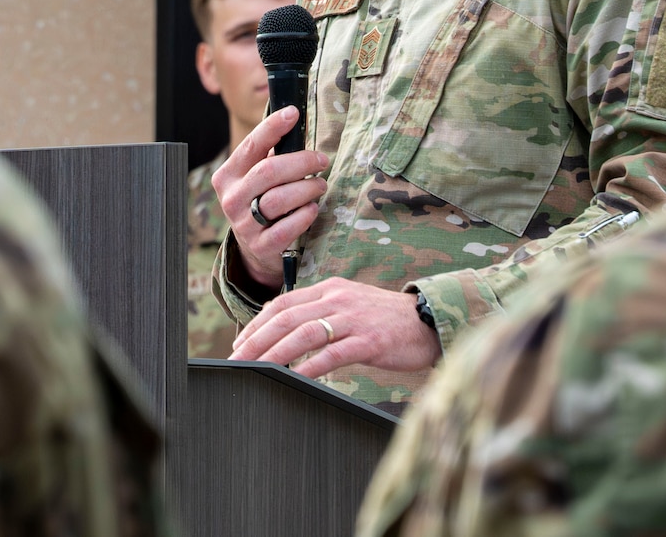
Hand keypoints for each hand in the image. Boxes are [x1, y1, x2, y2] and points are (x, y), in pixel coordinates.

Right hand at [211, 107, 330, 288]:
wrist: (255, 249)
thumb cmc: (261, 201)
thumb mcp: (256, 178)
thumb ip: (270, 156)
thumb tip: (295, 121)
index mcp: (228, 176)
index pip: (251, 146)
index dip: (272, 127)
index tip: (293, 113)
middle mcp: (231, 199)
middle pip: (269, 171)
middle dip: (301, 161)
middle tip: (322, 160)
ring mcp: (244, 225)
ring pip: (279, 198)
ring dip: (307, 188)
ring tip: (320, 184)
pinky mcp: (261, 246)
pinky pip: (287, 227)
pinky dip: (304, 215)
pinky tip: (312, 208)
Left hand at [229, 278, 441, 378]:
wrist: (428, 322)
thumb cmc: (386, 319)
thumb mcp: (350, 305)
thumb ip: (320, 313)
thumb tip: (285, 332)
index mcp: (330, 288)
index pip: (283, 303)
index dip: (257, 323)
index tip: (240, 342)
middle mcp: (338, 299)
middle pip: (287, 318)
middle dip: (256, 339)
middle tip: (237, 359)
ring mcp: (354, 319)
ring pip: (304, 334)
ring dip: (275, 352)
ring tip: (256, 368)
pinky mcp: (369, 341)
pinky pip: (332, 354)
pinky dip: (309, 366)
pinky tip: (293, 377)